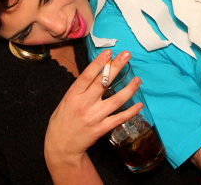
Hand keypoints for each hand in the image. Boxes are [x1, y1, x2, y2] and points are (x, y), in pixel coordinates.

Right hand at [44, 50, 142, 173]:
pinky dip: (131, 111)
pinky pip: (119, 118)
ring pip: (116, 100)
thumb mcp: (67, 101)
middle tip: (127, 55)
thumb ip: (81, 88)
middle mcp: (84, 104)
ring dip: (129, 89)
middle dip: (116, 67)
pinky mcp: (101, 128)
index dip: (99, 63)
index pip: (87, 76)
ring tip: (138, 79)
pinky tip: (139, 104)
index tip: (109, 52)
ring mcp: (94, 117)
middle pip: (103, 83)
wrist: (61, 147)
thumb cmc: (63, 120)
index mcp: (73, 95)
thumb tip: (97, 71)